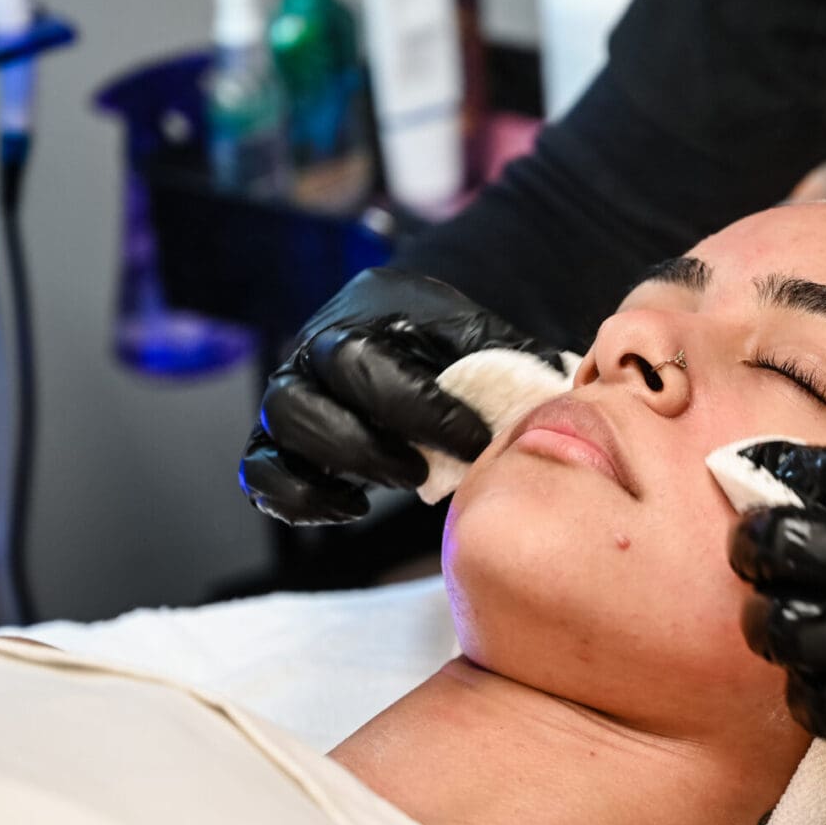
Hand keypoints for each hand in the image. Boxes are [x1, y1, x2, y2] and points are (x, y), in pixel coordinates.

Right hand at [239, 268, 570, 524]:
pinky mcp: (281, 439)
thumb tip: (563, 397)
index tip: (473, 439)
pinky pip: (262, 475)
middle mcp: (311, 351)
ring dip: (333, 471)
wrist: (416, 331)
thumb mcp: (486, 337)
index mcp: (362, 317)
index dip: (417, 410)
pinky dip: (299, 500)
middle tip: (422, 474)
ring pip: (276, 436)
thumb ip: (514, 362)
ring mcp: (291, 394)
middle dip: (364, 448)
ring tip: (401, 484)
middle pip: (296, 403)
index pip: (362, 362)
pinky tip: (352, 508)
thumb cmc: (455, 341)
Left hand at [728, 441, 825, 824]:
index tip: (764, 497)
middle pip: (771, 556)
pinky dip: (813, 687)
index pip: (802, 485)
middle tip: (771, 558)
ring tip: (806, 619)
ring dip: (778, 624)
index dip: (769, 491)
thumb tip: (806, 487)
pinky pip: (816, 704)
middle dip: (760, 553)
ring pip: (778, 636)